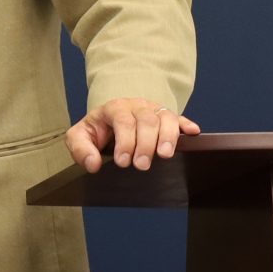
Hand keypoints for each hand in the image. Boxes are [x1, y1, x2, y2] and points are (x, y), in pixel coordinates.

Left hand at [67, 99, 199, 172]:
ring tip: (165, 155)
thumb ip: (80, 149)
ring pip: (166, 118)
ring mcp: (153, 110)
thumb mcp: (79, 136)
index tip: (123, 162)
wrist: (109, 119)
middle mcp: (136, 106)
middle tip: (142, 165)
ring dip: (168, 137)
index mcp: (114, 108)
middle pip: (146, 120)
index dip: (125, 141)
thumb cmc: (95, 130)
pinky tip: (193, 133)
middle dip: (145, 144)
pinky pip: (179, 118)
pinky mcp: (166, 117)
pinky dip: (187, 125)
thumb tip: (93, 165)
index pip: (123, 121)